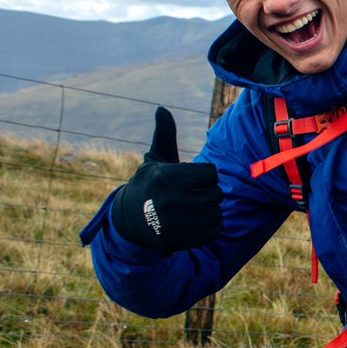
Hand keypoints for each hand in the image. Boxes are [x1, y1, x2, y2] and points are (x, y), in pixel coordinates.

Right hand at [110, 107, 221, 250]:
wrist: (131, 222)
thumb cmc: (149, 185)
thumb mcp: (155, 160)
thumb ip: (165, 134)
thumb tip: (162, 108)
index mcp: (167, 176)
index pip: (211, 174)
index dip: (202, 177)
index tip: (187, 181)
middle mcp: (171, 198)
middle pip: (216, 193)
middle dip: (205, 194)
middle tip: (186, 197)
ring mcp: (176, 221)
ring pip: (216, 212)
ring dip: (207, 211)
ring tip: (188, 211)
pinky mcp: (181, 239)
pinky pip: (214, 230)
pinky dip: (208, 228)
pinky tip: (191, 224)